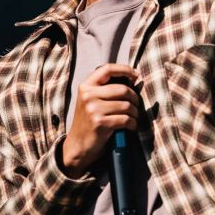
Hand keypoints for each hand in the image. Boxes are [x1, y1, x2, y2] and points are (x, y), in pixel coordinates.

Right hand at [61, 63, 140, 178]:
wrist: (78, 145)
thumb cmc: (89, 122)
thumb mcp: (90, 101)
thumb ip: (105, 89)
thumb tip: (132, 78)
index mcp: (86, 86)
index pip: (107, 69)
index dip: (124, 70)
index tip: (136, 75)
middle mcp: (88, 95)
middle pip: (123, 89)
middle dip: (134, 98)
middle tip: (136, 106)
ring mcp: (93, 109)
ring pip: (127, 105)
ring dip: (134, 113)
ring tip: (132, 118)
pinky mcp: (100, 123)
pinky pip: (126, 119)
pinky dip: (132, 124)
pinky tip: (130, 127)